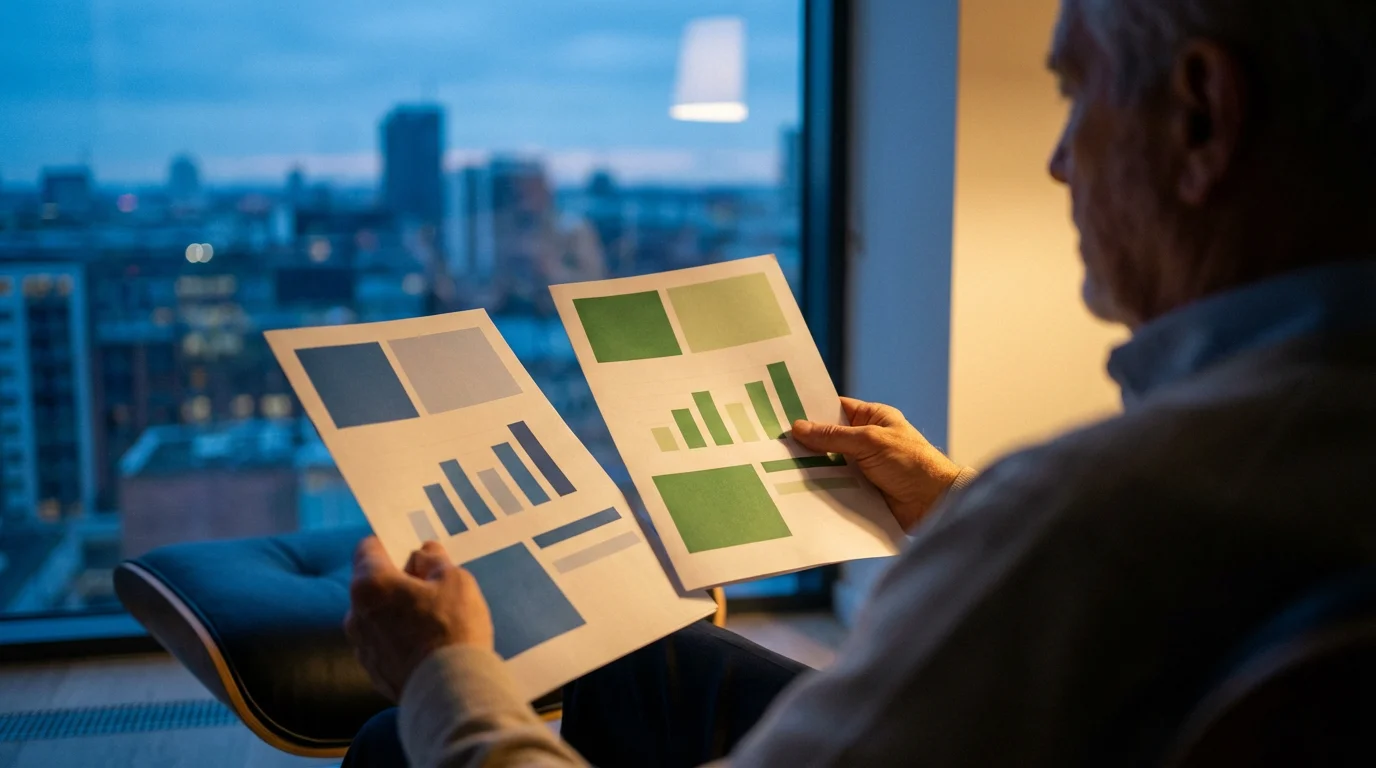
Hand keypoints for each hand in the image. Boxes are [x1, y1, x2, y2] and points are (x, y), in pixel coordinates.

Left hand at [344, 537, 493, 700]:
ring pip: (376, 616)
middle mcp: (355, 614)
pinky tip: (425, 646)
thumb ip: (434, 560)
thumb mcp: (455, 580)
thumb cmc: (452, 628)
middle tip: (431, 588)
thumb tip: (421, 554)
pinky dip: (398, 639)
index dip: (389, 544)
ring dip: (396, 612)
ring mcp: (361, 647)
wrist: (449, 692)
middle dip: (397, 581)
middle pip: (372, 585)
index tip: (410, 551)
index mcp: (370, 585)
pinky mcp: (372, 672)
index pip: (367, 549)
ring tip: (431, 621)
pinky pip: (383, 644)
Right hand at [792, 397, 963, 530]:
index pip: (836, 409)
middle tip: (775, 442)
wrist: (935, 504)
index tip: (784, 412)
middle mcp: (867, 441)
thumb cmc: (911, 463)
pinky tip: (798, 488)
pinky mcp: (861, 490)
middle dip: (806, 442)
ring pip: (830, 463)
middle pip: (829, 438)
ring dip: (812, 467)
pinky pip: (835, 485)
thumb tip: (799, 427)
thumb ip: (834, 436)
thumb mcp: (870, 442)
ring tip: (779, 466)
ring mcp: (863, 466)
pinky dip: (821, 487)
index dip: (812, 410)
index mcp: (873, 419)